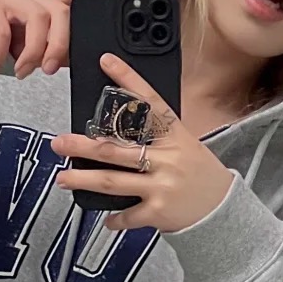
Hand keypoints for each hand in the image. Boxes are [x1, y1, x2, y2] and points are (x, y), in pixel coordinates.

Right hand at [0, 0, 117, 77]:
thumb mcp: (26, 44)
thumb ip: (47, 50)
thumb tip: (64, 63)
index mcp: (43, 8)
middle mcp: (32, 0)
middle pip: (59, 13)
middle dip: (59, 44)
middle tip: (48, 70)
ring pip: (37, 21)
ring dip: (32, 53)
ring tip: (20, 72)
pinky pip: (2, 33)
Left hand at [50, 54, 235, 233]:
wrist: (223, 210)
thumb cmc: (201, 176)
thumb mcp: (186, 147)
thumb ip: (158, 139)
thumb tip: (119, 133)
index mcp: (175, 136)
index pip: (150, 102)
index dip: (128, 80)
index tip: (106, 62)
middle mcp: (167, 158)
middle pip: (117, 149)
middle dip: (83, 146)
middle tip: (59, 142)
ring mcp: (162, 185)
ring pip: (113, 181)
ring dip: (84, 180)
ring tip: (63, 178)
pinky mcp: (159, 211)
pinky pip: (128, 214)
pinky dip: (115, 219)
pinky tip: (106, 219)